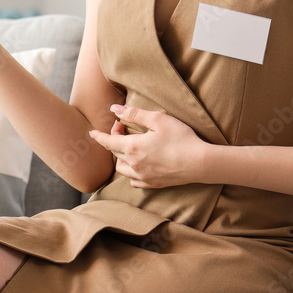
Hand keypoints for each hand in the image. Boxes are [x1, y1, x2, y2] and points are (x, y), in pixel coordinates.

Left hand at [88, 104, 209, 188]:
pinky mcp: (154, 184)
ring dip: (120, 157)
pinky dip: (131, 171)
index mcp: (133, 148)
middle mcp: (134, 165)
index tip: (92, 132)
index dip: (99, 136)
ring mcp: (144, 177)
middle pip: (115, 153)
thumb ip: (134, 114)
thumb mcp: (158, 119)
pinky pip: (134, 180)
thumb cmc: (181, 138)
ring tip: (129, 146)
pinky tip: (137, 164)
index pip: (108, 142)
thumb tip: (115, 108)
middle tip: (123, 127)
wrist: (201, 163)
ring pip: (122, 169)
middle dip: (114, 139)